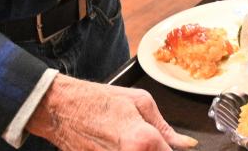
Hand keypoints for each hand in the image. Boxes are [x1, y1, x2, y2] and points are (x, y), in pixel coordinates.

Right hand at [27, 73, 196, 149]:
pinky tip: (117, 142)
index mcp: (142, 140)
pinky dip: (126, 150)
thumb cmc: (98, 101)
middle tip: (148, 141)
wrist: (62, 109)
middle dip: (155, 150)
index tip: (172, 146)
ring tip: (127, 137)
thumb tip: (185, 144)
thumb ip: (165, 128)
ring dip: (140, 150)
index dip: (173, 150)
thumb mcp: (140, 102)